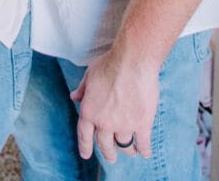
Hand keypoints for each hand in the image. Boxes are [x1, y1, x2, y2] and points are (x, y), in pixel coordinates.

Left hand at [70, 49, 157, 163]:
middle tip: (111, 157)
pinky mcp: (141, 124)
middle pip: (105, 145)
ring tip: (130, 151)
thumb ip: (82, 89)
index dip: (85, 147)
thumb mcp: (90, 74)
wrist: (132, 62)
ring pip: (124, 146)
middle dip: (108, 153)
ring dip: (127, 150)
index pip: (84, 135)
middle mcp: (104, 123)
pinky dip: (143, 150)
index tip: (86, 155)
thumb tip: (74, 97)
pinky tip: (144, 152)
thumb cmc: (110, 64)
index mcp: (89, 111)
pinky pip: (142, 144)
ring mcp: (123, 125)